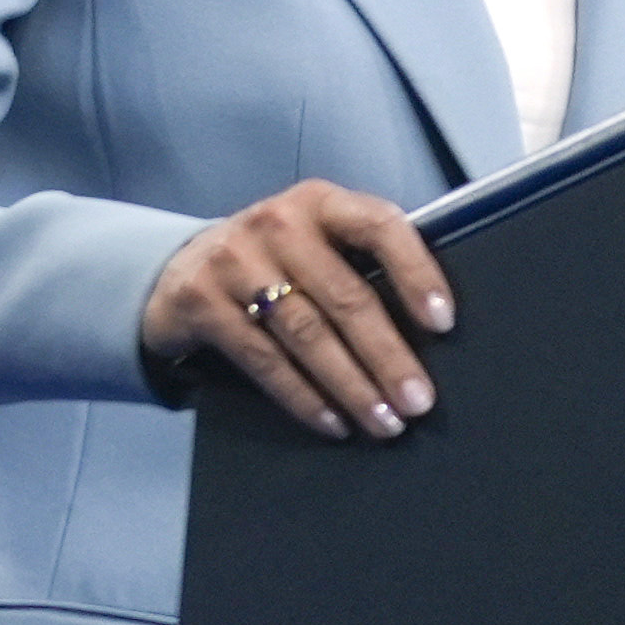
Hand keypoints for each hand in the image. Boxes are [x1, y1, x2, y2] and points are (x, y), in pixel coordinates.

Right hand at [141, 180, 452, 440]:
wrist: (180, 269)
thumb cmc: (277, 259)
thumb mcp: (318, 241)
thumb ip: (363, 262)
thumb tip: (430, 326)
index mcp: (323, 202)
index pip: (380, 227)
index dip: (416, 273)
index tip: (443, 322)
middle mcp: (280, 224)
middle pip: (345, 295)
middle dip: (388, 355)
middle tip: (418, 400)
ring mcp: (235, 261)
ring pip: (307, 333)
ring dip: (351, 385)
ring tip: (384, 421)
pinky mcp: (202, 302)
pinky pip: (263, 359)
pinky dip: (303, 397)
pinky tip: (333, 422)